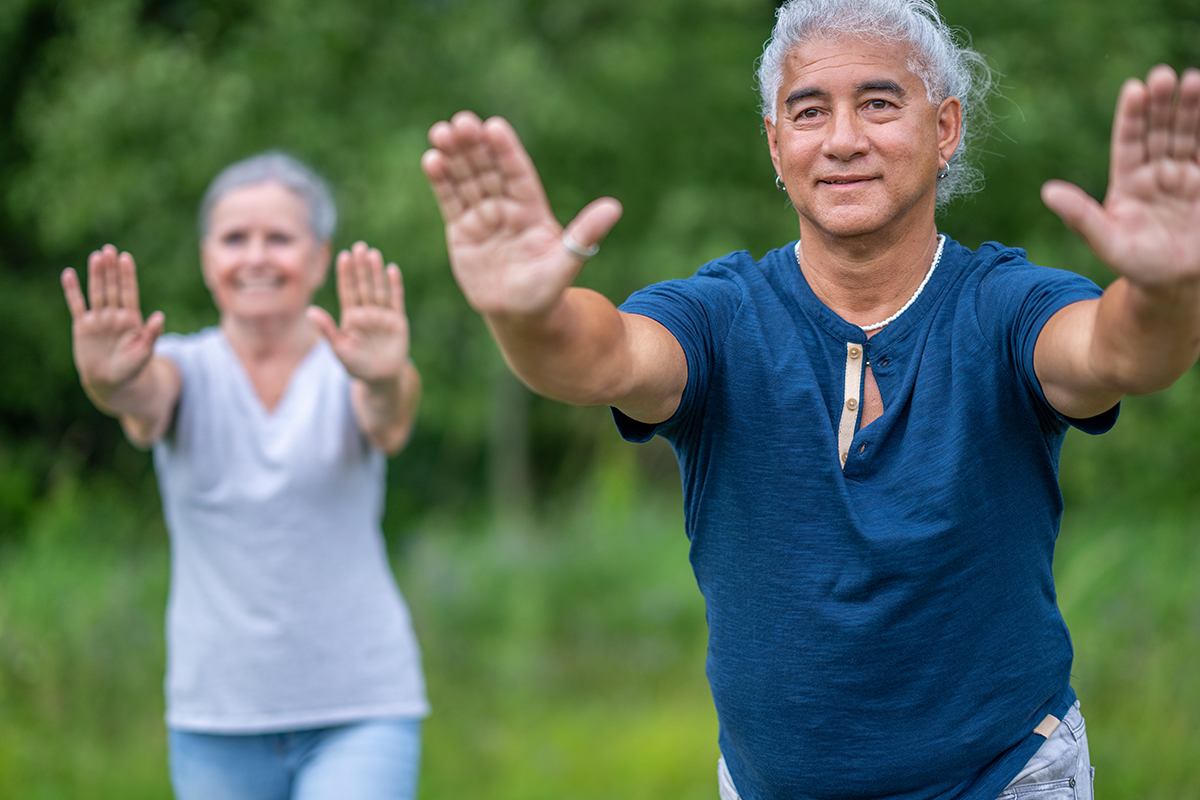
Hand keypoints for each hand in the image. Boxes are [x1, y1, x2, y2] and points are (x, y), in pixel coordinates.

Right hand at [61, 245, 164, 399]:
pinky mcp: (82, 326)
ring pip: (96, 292)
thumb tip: (161, 316)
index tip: (126, 258)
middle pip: (112, 288)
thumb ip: (152, 334)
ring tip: (96, 257)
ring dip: (96, 275)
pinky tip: (68, 274)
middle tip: (109, 249)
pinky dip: (72, 290)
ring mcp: (98, 319)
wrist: (111, 383)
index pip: (129, 292)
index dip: (127, 276)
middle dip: (111, 270)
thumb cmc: (132, 368)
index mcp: (132, 319)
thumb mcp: (145, 352)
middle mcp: (114, 315)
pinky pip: (77, 305)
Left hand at [308, 241, 409, 385]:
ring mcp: (382, 316)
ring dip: (376, 272)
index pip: (347, 291)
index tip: (343, 256)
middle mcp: (366, 312)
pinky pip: (396, 300)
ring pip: (378, 289)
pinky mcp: (398, 321)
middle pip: (363, 285)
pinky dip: (395, 285)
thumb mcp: (339, 349)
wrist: (380, 380)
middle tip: (359, 247)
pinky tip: (392, 269)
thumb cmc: (357, 366)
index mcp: (350, 317)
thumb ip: (327, 329)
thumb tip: (310, 310)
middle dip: (360, 267)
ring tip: (373, 254)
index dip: (345, 274)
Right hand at [421, 111, 622, 317]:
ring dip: (454, 156)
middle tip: (461, 122)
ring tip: (440, 132)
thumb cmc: (546, 291)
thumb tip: (614, 207)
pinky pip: (450, 200)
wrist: (518, 315)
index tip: (494, 127)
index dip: (506, 151)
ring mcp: (483, 216)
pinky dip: (441, 180)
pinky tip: (431, 159)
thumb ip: (584, 235)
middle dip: (475, 146)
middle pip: (489, 169)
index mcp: (532, 209)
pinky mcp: (461, 229)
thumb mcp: (567, 262)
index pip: (518, 173)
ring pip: (467, 179)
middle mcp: (507, 207)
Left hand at [1042, 65, 1199, 286]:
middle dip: (1162, 104)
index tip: (1134, 89)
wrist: (1174, 283)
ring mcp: (1184, 176)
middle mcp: (1156, 173)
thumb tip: (1046, 191)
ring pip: (1187, 135)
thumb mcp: (1105, 241)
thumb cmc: (1135, 264)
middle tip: (1162, 75)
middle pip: (1159, 131)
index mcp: (1127, 181)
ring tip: (1193, 79)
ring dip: (1191, 108)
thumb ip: (1080, 216)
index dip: (1131, 117)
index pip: (1129, 142)